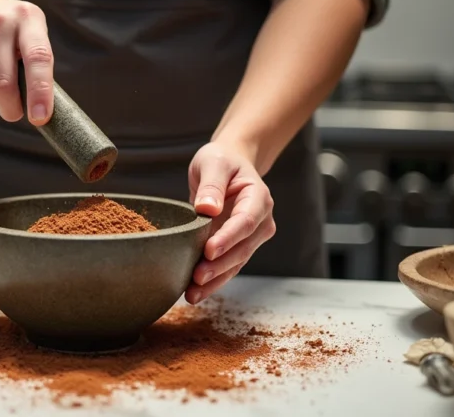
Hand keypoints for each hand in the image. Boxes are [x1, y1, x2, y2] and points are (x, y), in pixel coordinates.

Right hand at [0, 0, 54, 124]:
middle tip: (14, 113)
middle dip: (10, 108)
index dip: (40, 91)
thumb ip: (38, 64)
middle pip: (3, 83)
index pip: (38, 57)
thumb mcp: (31, 32)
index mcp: (27, 17)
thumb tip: (40, 110)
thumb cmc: (10, 29)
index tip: (40, 117)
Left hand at [185, 141, 275, 303]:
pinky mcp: (238, 246)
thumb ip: (211, 184)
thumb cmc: (221, 161)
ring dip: (216, 280)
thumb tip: (208, 208)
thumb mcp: (213, 163)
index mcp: (258, 197)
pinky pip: (228, 266)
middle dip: (220, 265)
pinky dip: (213, 281)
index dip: (228, 238)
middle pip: (242, 248)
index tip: (209, 250)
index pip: (245, 222)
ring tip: (192, 293)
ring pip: (236, 262)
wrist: (228, 164)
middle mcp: (260, 220)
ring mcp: (251, 236)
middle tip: (197, 277)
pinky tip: (196, 292)